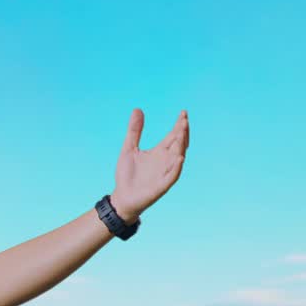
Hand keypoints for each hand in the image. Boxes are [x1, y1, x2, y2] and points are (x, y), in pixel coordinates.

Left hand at [111, 108, 188, 222]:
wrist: (122, 196)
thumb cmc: (127, 174)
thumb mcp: (128, 148)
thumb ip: (134, 131)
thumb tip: (137, 109)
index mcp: (160, 151)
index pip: (173, 135)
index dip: (179, 125)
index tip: (183, 112)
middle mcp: (165, 161)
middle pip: (179, 144)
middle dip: (182, 132)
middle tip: (183, 120)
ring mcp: (165, 173)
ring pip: (177, 157)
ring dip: (181, 146)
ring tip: (181, 133)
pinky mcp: (162, 185)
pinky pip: (172, 176)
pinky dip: (176, 167)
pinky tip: (179, 158)